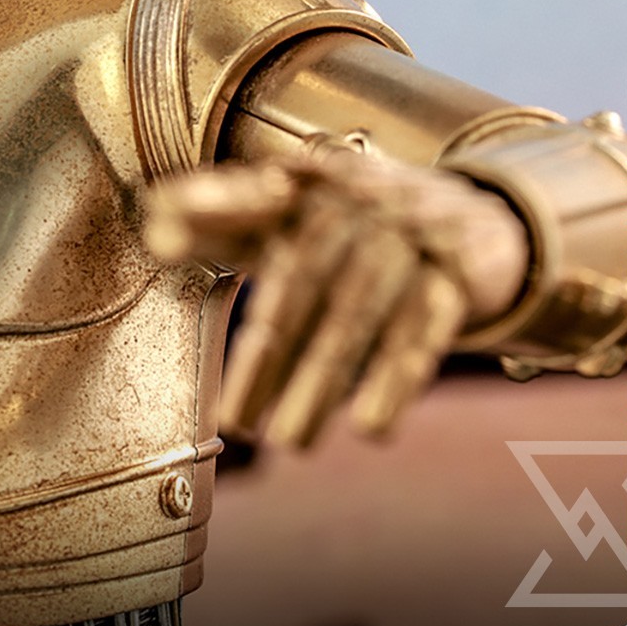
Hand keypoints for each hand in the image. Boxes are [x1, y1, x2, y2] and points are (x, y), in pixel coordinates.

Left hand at [142, 141, 528, 447]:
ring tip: (289, 442)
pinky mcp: (457, 275)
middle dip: (268, 356)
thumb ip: (217, 221)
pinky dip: (395, 380)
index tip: (161, 237)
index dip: (206, 208)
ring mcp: (410, 235)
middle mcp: (355, 202)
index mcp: (302, 183)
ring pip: (357, 316)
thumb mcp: (285, 215)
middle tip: (238, 424)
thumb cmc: (348, 226)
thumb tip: (155, 233)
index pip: (247, 195)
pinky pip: (423, 333)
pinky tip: (371, 426)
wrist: (471, 217)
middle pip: (303, 281)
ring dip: (321, 384)